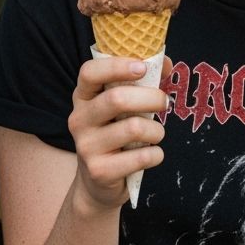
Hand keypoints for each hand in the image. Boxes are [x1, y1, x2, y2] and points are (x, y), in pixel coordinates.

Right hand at [68, 55, 170, 211]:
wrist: (98, 182)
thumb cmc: (116, 134)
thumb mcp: (123, 107)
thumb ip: (142, 82)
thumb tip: (166, 62)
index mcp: (83, 97)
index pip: (89, 72)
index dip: (116, 66)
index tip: (142, 67)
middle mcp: (79, 119)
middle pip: (116, 99)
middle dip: (150, 98)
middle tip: (164, 102)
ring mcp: (86, 146)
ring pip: (134, 128)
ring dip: (156, 130)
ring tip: (156, 134)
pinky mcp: (99, 170)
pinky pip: (141, 157)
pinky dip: (156, 154)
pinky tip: (152, 154)